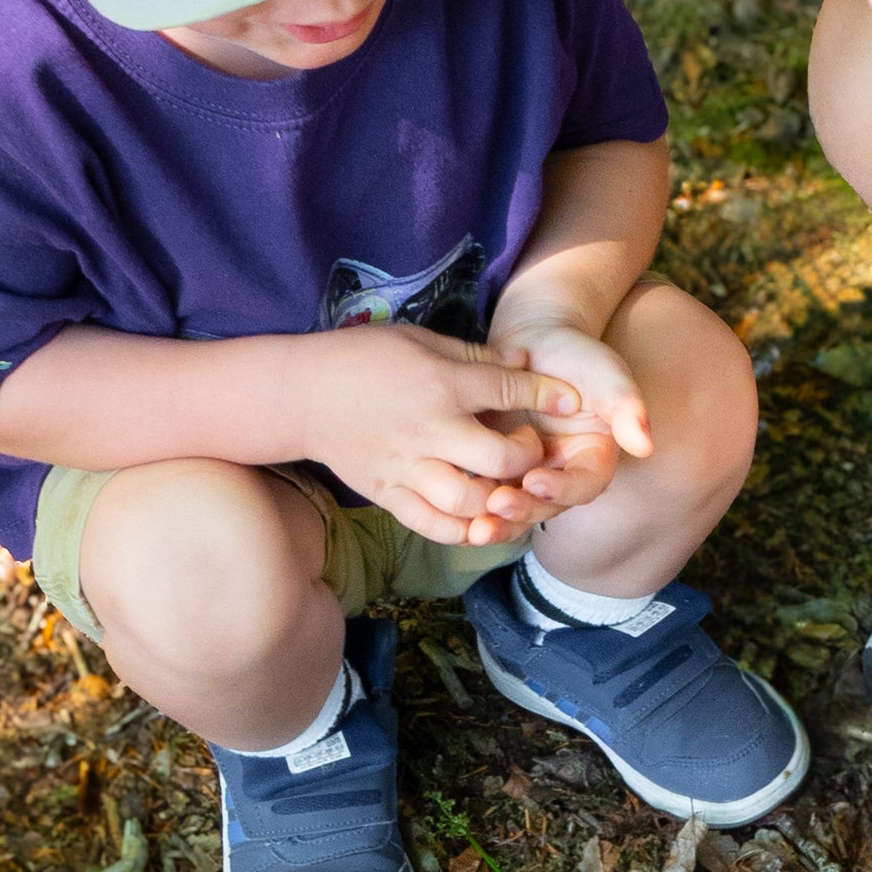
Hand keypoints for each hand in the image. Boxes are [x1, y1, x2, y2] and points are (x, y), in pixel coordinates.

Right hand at [300, 323, 581, 546]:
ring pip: (470, 502)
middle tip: (531, 450)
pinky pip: (433, 526)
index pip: (507, 391)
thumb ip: (474, 356)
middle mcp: (427, 431)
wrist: (300, 395)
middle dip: (528, 457)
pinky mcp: (388, 495)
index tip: (572, 400)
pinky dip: (464, 531)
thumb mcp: (419, 341)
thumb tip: (526, 357)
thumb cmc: (363, 359)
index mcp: (438, 385)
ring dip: (500, 500)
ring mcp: (406, 468)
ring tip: (507, 488)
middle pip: (499, 458)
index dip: (547, 394)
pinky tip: (482, 521)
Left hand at [491, 316, 653, 516]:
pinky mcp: (497, 467)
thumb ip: (627, 406)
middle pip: (547, 506)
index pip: (584, 485)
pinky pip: (486, 492)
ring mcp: (529, 472)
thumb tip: (645, 445)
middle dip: (523, 513)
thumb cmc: (575, 352)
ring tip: (472, 523)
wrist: (532, 338)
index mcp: (594, 456)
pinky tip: (451, 503)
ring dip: (495, 520)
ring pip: (515, 508)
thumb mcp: (606, 373)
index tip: (536, 481)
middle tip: (495, 507)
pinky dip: (472, 503)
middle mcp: (563, 472)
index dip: (562, 490)